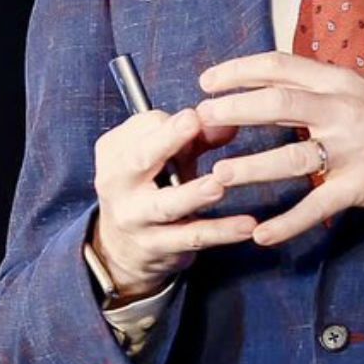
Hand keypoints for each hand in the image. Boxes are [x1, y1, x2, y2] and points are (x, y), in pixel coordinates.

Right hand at [89, 107, 257, 299]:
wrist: (122, 246)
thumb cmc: (153, 185)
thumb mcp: (168, 157)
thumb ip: (198, 138)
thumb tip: (230, 121)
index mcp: (116, 151)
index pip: (145, 127)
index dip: (174, 122)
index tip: (196, 116)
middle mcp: (117, 184)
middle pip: (140, 158)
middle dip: (166, 139)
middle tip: (194, 124)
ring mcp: (135, 218)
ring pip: (165, 205)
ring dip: (193, 194)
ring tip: (218, 186)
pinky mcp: (157, 247)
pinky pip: (191, 237)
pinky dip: (220, 232)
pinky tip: (246, 226)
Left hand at [194, 52, 363, 246]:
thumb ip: (324, 91)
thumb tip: (276, 88)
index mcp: (341, 81)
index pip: (281, 64)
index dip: (239, 71)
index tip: (206, 80)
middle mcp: (343, 109)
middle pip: (277, 102)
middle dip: (233, 110)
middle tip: (199, 121)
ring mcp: (353, 148)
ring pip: (290, 158)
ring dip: (250, 168)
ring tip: (217, 176)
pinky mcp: (362, 185)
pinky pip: (316, 206)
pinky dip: (287, 224)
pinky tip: (261, 235)